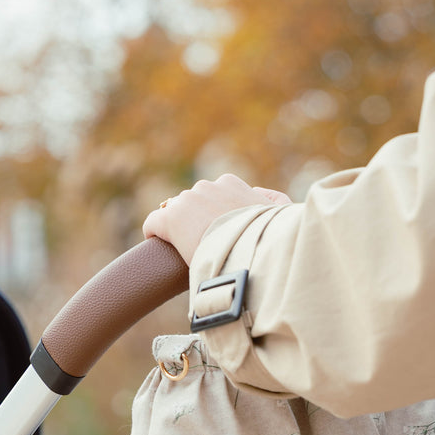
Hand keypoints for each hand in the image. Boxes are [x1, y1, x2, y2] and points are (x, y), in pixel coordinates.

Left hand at [142, 173, 291, 264]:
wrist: (250, 248)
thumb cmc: (269, 236)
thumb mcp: (281, 214)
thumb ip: (274, 200)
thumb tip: (258, 194)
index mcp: (231, 184)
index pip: (214, 193)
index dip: (213, 213)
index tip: (217, 231)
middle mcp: (206, 187)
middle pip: (193, 202)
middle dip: (195, 219)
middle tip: (202, 243)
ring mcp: (186, 202)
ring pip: (175, 213)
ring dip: (179, 228)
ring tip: (185, 250)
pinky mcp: (169, 220)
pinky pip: (153, 223)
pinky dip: (153, 233)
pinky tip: (158, 247)